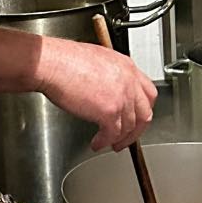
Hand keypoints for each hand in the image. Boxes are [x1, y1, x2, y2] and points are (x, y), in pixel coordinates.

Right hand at [34, 37, 156, 150]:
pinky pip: (112, 134)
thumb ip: (110, 74)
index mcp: (127, 66)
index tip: (136, 117)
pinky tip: (97, 143)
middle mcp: (129, 81)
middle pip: (144, 113)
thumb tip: (108, 89)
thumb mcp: (97, 59)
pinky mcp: (109, 112)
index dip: (142, 109)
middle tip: (127, 136)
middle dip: (136, 129)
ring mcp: (122, 97)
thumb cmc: (64, 59)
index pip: (148, 93)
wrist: (53, 63)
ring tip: (109, 143)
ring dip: (119, 138)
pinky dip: (105, 141)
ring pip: (129, 126)